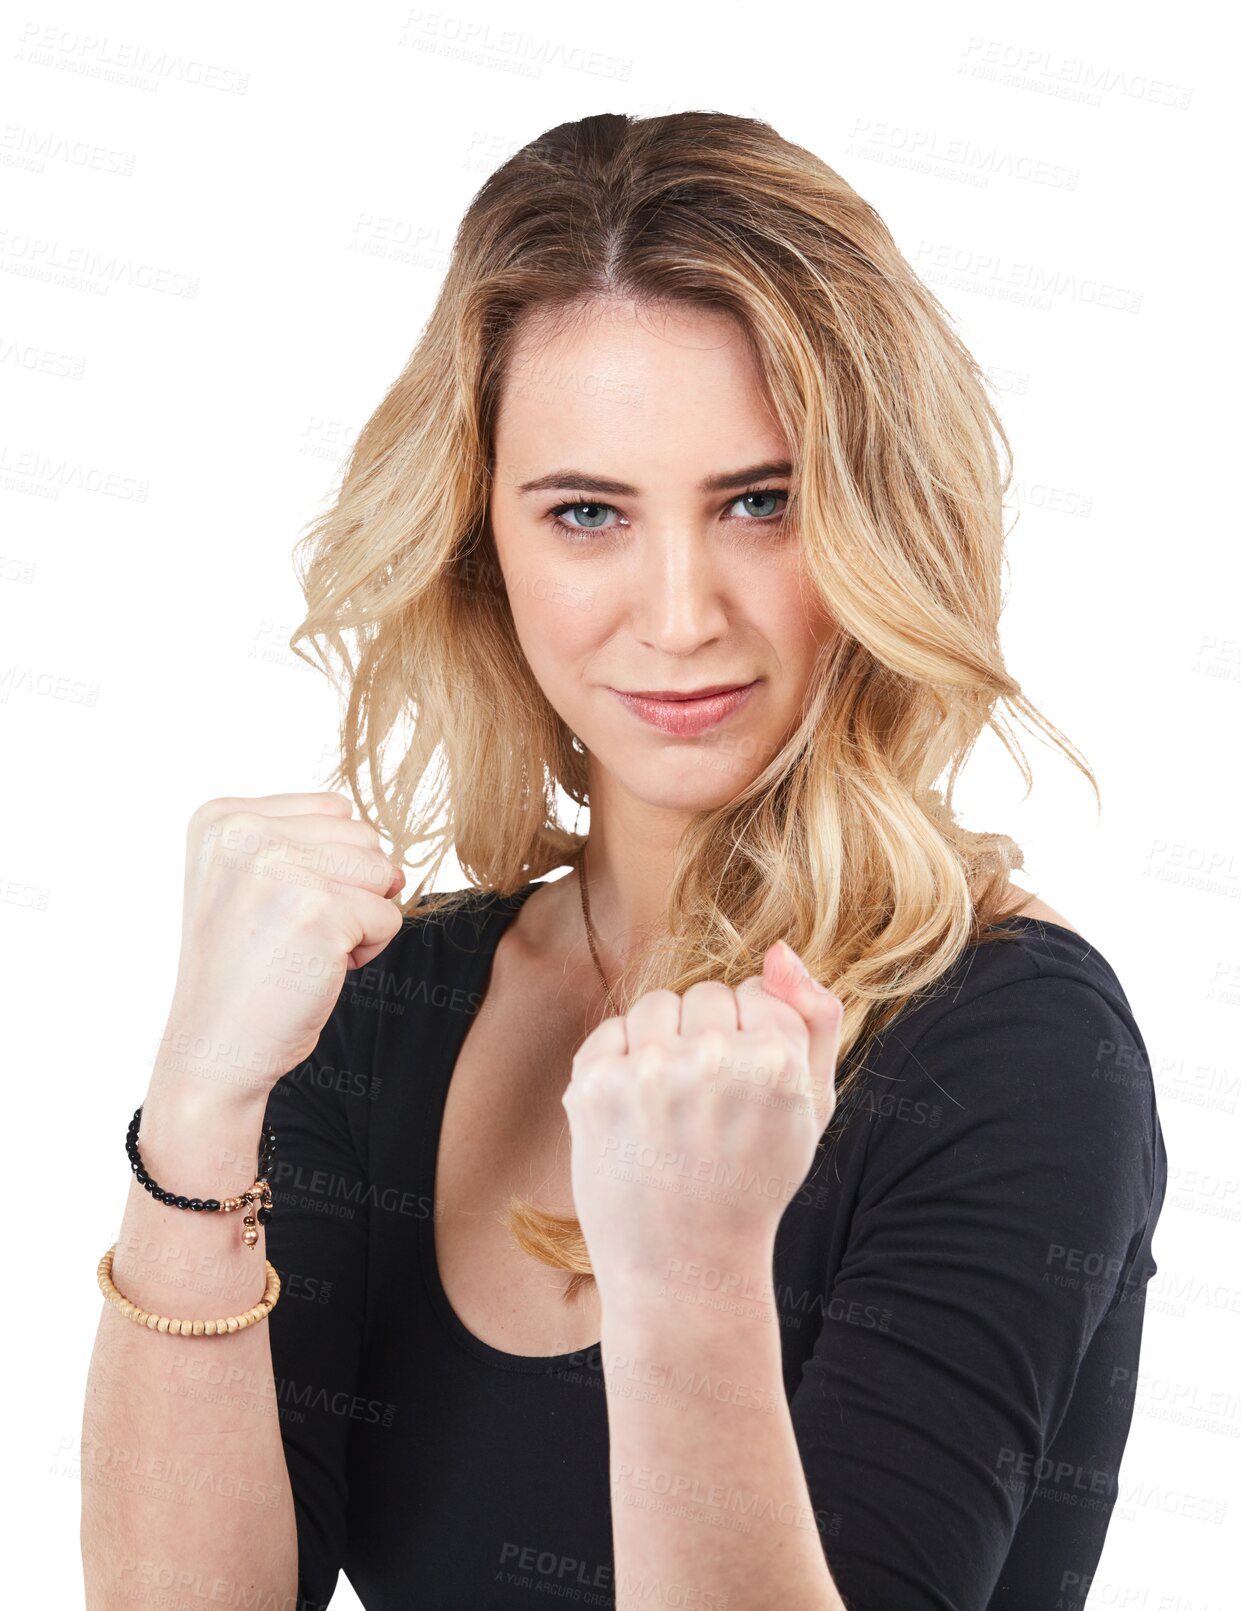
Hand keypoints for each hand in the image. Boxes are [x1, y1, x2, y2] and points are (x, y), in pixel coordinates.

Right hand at [160, 791, 405, 1099]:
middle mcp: (244, 832)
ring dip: (360, 919)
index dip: (327, 866)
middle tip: (290, 937)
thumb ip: (318, 849)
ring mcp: (279, 867)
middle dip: (348, 892)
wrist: (214, 1049)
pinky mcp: (318, 910)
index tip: (276, 909)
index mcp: (223, 818)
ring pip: (382, 872)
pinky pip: (389, 917)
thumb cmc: (244, 973)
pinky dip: (367, 951)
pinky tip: (315, 970)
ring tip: (303, 950)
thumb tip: (398, 866)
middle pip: (363, 838)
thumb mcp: (255, 885)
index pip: (333, 810)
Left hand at [560, 940, 841, 1301]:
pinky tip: (638, 1114)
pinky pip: (613, 1032)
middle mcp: (713, 1060)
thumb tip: (778, 948)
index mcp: (776, 1061)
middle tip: (709, 1109)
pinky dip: (622, 1064)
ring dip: (664, 1043)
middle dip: (708, 1038)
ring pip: (658, 1004)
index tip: (747, 1093)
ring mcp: (649, 1073)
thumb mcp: (813, 1108)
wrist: (686, 1268)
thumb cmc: (755, 1182)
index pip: (757, 993)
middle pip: (706, 995)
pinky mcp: (594, 1088)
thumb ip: (817, 1019)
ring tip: (673, 1108)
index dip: (752, 1040)